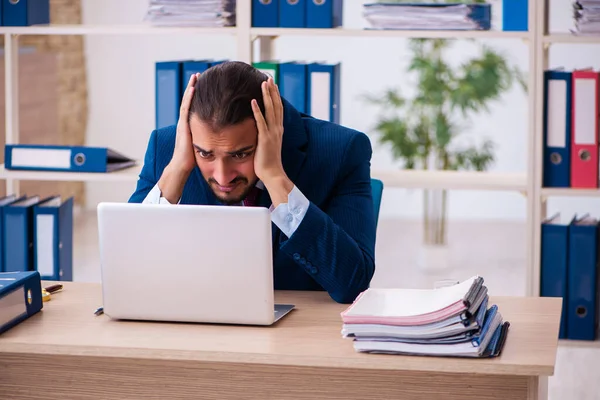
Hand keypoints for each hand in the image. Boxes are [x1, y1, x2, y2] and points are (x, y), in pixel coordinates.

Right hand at [157, 73, 198, 203]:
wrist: (182, 166)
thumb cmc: (192, 160)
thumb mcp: (203, 145)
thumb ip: (208, 138)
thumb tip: (220, 138)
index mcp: (190, 126)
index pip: (195, 107)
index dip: (198, 96)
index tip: (204, 85)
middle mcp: (185, 122)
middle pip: (190, 101)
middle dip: (194, 88)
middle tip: (198, 75)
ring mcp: (183, 122)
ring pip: (187, 101)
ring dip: (191, 88)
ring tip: (195, 76)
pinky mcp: (183, 125)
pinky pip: (186, 108)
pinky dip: (189, 98)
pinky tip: (193, 88)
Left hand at [251, 77, 284, 182]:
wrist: (273, 174)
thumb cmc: (269, 163)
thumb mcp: (269, 146)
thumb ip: (266, 135)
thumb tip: (261, 130)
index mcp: (278, 130)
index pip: (278, 108)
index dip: (275, 95)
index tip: (273, 84)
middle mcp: (277, 129)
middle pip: (276, 105)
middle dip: (273, 91)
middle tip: (269, 77)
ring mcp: (272, 133)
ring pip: (270, 110)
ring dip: (267, 95)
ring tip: (264, 83)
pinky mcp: (265, 139)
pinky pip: (261, 122)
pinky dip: (257, 111)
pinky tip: (252, 101)